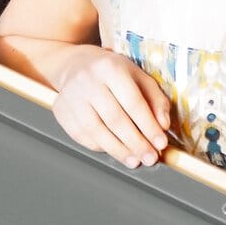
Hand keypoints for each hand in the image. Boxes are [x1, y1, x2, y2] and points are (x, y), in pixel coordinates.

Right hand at [50, 47, 175, 168]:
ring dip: (119, 151)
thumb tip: (163, 124)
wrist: (75, 64)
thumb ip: (155, 98)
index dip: (148, 126)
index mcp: (110, 67)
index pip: (133, 102)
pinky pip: (82, 136)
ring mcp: (71, 97)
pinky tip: (115, 151)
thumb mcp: (137, 75)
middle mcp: (88, 80)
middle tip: (150, 158)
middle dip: (136, 143)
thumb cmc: (111, 71)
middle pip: (115, 119)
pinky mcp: (61, 111)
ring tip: (135, 160)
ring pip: (97, 131)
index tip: (161, 143)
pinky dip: (101, 147)